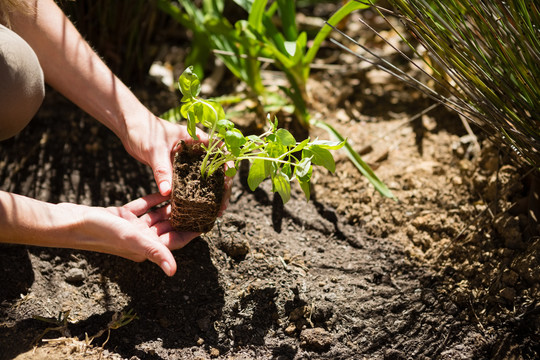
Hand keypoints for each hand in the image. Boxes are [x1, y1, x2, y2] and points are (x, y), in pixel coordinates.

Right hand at [64, 193, 199, 275]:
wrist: (71, 222)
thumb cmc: (101, 232)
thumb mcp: (133, 239)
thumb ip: (155, 253)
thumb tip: (174, 271)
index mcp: (146, 248)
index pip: (176, 241)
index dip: (192, 232)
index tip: (207, 220)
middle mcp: (141, 240)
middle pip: (168, 228)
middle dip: (183, 216)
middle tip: (200, 201)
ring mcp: (131, 228)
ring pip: (156, 217)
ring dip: (169, 207)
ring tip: (186, 193)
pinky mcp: (121, 216)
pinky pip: (142, 207)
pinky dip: (152, 200)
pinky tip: (164, 190)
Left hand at [122, 114, 232, 213]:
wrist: (130, 128)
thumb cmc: (144, 131)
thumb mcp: (155, 150)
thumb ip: (162, 170)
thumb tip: (168, 192)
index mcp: (197, 139)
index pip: (221, 151)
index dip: (227, 166)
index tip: (227, 183)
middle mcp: (197, 150)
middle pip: (217, 169)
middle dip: (222, 187)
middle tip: (222, 206)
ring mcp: (189, 160)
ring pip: (206, 178)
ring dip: (212, 193)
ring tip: (215, 211)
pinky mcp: (179, 169)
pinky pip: (191, 182)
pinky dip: (196, 194)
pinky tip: (199, 208)